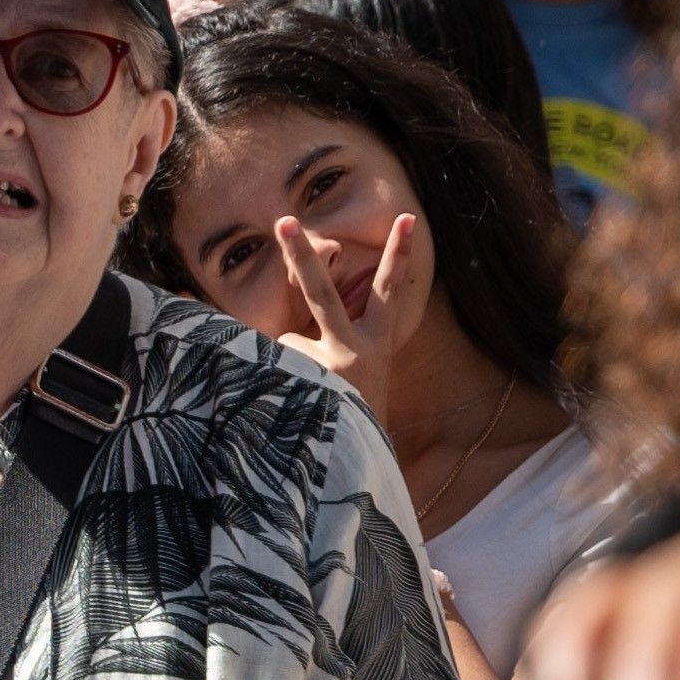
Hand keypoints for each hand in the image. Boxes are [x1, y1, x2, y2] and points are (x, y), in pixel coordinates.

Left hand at [271, 208, 424, 394]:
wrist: (358, 460)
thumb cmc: (352, 410)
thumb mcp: (353, 370)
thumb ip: (328, 338)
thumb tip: (286, 325)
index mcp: (376, 342)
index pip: (387, 291)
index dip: (398, 256)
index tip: (406, 219)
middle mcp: (356, 350)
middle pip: (322, 294)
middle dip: (302, 256)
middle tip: (282, 220)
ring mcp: (330, 369)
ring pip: (286, 342)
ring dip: (287, 363)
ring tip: (309, 395)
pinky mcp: (308, 385)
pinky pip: (273, 364)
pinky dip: (273, 378)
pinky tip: (296, 403)